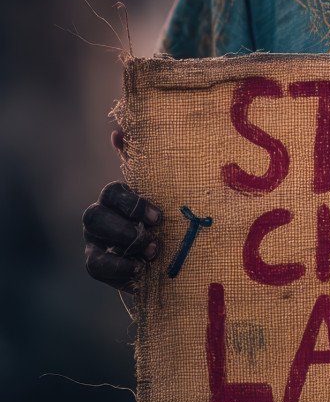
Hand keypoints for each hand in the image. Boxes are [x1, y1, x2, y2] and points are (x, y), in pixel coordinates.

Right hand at [82, 134, 162, 288]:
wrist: (163, 252)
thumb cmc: (160, 216)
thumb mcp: (159, 190)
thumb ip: (142, 162)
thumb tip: (117, 131)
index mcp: (115, 196)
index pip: (112, 192)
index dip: (132, 204)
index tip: (158, 217)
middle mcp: (99, 216)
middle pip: (93, 216)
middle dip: (123, 227)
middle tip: (152, 236)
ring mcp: (94, 241)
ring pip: (93, 241)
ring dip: (123, 246)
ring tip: (152, 252)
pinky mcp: (97, 264)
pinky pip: (96, 266)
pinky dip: (119, 268)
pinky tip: (140, 270)